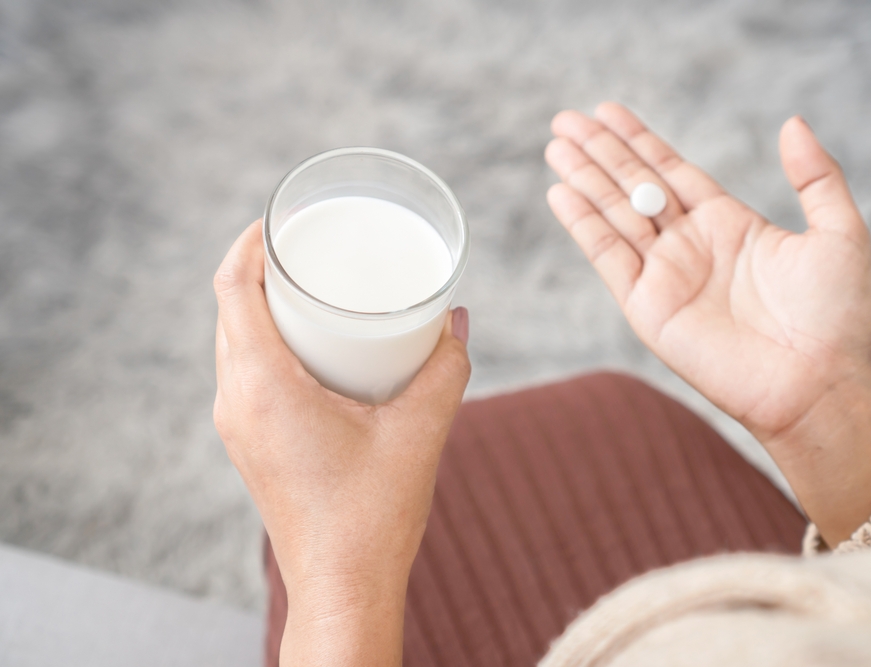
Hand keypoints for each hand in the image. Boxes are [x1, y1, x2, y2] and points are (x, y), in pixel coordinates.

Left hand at [213, 221, 470, 665]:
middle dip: (260, 267)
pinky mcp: (251, 442)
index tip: (279, 217)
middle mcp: (237, 401)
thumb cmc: (374, 513)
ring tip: (309, 285)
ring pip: (233, 341)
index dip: (249, 242)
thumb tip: (455, 318)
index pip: (233, 289)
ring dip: (260, 305)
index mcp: (264, 387)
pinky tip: (308, 342)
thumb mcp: (423, 429)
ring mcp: (238, 425)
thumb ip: (446, 367)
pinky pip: (244, 371)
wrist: (342, 583)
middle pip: (229, 310)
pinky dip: (266, 340)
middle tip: (308, 245)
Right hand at [545, 103, 870, 544]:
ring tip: (555, 145)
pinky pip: (608, 256)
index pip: (671, 169)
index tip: (607, 111)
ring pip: (614, 213)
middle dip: (599, 152)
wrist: (815, 384)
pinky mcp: (647, 306)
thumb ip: (816, 176)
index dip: (638, 140)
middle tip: (565, 119)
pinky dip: (583, 224)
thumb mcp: (839, 233)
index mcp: (727, 223)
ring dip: (583, 179)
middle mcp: (689, 245)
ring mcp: (665, 275)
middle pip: (633, 185)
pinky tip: (561, 193)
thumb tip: (792, 123)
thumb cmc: (834, 317)